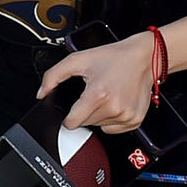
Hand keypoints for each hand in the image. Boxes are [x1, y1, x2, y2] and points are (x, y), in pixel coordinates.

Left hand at [37, 31, 156, 134]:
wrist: (144, 57)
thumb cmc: (114, 57)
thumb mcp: (79, 59)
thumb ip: (54, 76)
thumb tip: (42, 93)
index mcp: (98, 95)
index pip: (72, 123)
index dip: (69, 115)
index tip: (76, 106)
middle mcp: (113, 108)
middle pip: (85, 124)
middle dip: (86, 110)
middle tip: (95, 92)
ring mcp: (125, 116)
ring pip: (99, 126)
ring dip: (99, 114)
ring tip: (107, 95)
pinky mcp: (135, 120)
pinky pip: (114, 129)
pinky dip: (112, 119)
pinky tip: (116, 102)